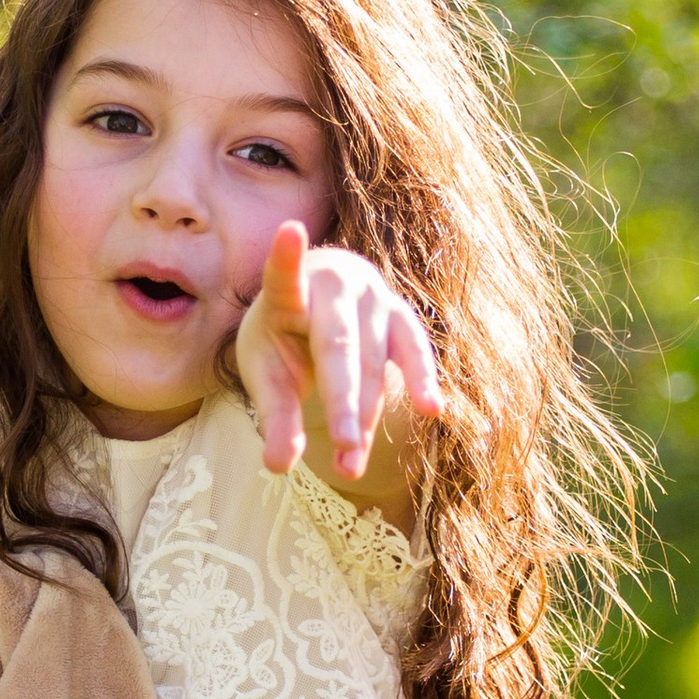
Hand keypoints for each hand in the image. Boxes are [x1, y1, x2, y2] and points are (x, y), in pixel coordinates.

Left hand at [233, 222, 443, 483]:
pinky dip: (420, 379)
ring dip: (366, 412)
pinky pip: (413, 348)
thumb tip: (277, 467)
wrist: (318, 308)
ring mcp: (372, 296)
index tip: (290, 232)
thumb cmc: (284, 342)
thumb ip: (275, 418)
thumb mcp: (267, 375)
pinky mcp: (399, 314)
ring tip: (350, 463)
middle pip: (338, 343)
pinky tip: (431, 409)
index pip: (283, 274)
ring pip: (374, 359)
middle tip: (341, 447)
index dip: (286, 257)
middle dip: (342, 399)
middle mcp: (334, 284)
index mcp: (288, 289)